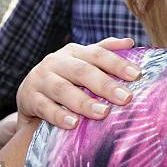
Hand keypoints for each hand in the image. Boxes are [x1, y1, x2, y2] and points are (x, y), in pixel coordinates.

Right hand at [16, 37, 140, 129]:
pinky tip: (74, 124)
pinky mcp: (29, 98)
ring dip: (84, 102)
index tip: (137, 75)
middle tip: (126, 98)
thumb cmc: (64, 77)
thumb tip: (130, 42)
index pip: (98, 54)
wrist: (29, 96)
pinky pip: (44, 107)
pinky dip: (59, 116)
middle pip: (82, 71)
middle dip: (105, 85)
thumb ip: (104, 51)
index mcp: (74, 52)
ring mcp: (41, 79)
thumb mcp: (82, 62)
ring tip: (103, 113)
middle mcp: (56, 62)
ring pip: (63, 89)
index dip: (118, 63)